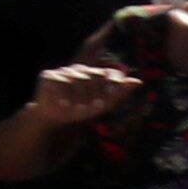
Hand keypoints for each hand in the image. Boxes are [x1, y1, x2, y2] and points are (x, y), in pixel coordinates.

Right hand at [21, 59, 144, 133]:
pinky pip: (60, 81)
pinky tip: (65, 105)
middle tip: (95, 108)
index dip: (114, 82)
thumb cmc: (79, 110)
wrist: (54, 118)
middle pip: (94, 76)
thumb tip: (139, 81)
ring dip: (80, 96)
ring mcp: (65, 71)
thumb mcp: (101, 105)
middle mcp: (82, 70)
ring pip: (78, 79)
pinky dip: (63, 94)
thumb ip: (119, 93)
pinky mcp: (49, 75)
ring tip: (80, 109)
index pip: (111, 73)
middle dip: (96, 93)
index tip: (112, 95)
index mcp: (96, 75)